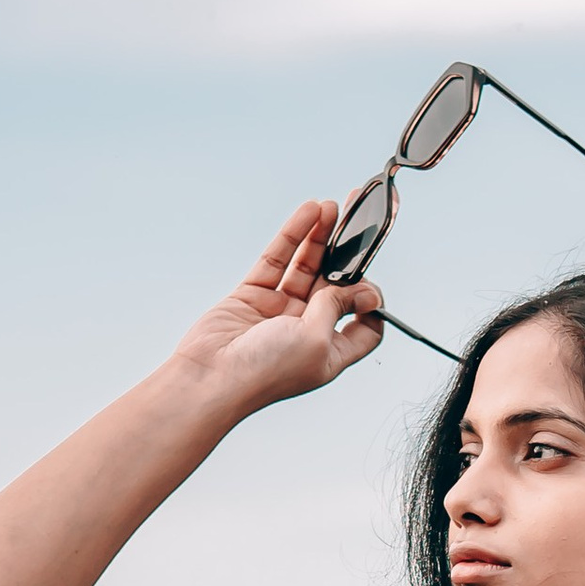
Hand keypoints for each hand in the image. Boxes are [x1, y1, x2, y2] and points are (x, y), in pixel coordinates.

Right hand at [170, 200, 384, 411]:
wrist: (212, 377)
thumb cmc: (265, 372)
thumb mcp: (317, 339)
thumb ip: (337, 306)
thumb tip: (364, 290)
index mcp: (330, 352)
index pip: (364, 326)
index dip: (372, 304)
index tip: (373, 280)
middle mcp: (308, 332)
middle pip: (336, 287)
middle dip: (348, 256)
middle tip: (359, 222)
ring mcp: (280, 312)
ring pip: (307, 267)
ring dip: (322, 237)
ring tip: (334, 208)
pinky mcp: (254, 295)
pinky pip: (278, 260)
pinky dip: (293, 236)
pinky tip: (309, 213)